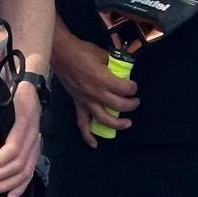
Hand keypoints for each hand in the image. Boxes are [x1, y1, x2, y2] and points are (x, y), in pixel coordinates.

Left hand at [0, 81, 40, 196]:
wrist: (31, 90)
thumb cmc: (11, 94)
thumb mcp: (0, 97)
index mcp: (23, 123)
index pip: (13, 149)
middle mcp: (33, 136)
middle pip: (19, 164)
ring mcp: (36, 145)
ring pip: (25, 171)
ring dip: (8, 183)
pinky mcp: (35, 152)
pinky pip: (31, 173)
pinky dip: (21, 186)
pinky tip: (10, 196)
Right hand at [54, 29, 136, 146]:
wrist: (62, 54)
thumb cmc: (82, 51)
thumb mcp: (102, 54)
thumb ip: (114, 63)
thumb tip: (124, 67)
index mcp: (104, 80)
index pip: (125, 89)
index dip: (133, 88)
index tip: (134, 86)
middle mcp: (97, 94)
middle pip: (119, 105)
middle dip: (131, 105)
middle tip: (135, 102)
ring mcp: (87, 101)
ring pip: (104, 119)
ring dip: (117, 124)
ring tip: (127, 123)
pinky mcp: (79, 104)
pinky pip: (83, 123)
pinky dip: (88, 136)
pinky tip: (94, 144)